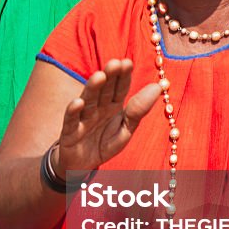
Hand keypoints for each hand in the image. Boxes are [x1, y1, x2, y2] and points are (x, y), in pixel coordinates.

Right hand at [55, 59, 160, 174]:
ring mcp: (83, 118)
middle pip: (104, 90)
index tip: (128, 62)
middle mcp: (98, 108)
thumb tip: (159, 86)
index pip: (120, 87)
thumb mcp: (126, 130)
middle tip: (116, 63)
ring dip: (93, 88)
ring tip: (99, 76)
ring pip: (88, 100)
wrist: (81, 165)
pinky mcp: (69, 132)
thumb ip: (139, 109)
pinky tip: (78, 103)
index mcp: (113, 105)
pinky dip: (74, 112)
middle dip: (110, 76)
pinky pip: (72, 120)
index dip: (124, 76)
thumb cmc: (104, 144)